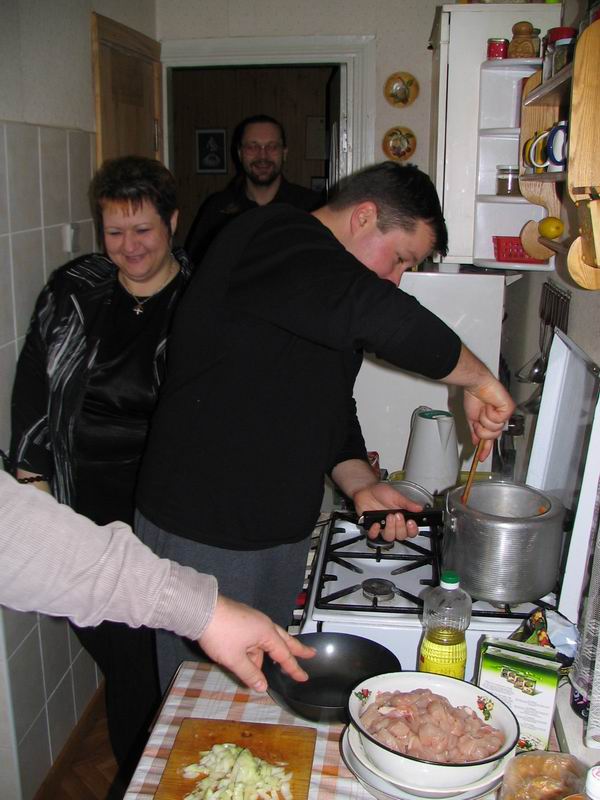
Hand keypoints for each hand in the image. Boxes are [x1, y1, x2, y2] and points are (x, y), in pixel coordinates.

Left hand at [198, 596, 315, 691]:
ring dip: (270, 653)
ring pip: (268, 639)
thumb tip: (263, 686)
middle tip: (311, 654)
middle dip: (297, 649)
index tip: (304, 677)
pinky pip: (256, 636)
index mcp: (266, 633)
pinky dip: (258, 648)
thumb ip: (250, 673)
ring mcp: (253, 620)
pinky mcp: (243, 619)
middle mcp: (263, 624)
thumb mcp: (235, 659)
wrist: (202, 610)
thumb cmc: (220, 634)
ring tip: (268, 666)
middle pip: (285, 640)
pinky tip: (249, 657)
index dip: (294, 668)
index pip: (284, 654)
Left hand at [353, 482, 422, 541]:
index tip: (410, 522)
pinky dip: (375, 531)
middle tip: (397, 515)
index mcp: (402, 518)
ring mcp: (383, 527)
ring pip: (389, 537)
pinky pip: (374, 535)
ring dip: (390, 528)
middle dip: (400, 527)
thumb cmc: (381, 493)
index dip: (412, 530)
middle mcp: (394, 524)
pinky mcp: (372, 528)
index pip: (411, 531)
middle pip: (401, 536)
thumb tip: (419, 508)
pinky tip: (376, 523)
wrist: (367, 490)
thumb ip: (407, 503)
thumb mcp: (396, 496)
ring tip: (388, 517)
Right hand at [463, 377, 514, 460]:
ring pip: (495, 430)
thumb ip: (474, 432)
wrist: (476, 385)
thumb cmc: (473, 397)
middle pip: (492, 437)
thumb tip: (475, 442)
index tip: (481, 458)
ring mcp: (504, 415)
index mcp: (491, 421)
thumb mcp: (471, 419)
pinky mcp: (508, 409)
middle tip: (479, 418)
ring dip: (485, 419)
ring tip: (485, 408)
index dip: (485, 449)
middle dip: (482, 429)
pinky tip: (490, 405)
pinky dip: (490, 413)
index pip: (490, 439)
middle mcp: (499, 419)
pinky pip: (498, 420)